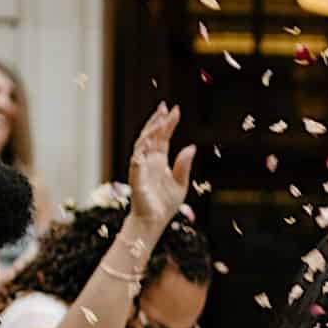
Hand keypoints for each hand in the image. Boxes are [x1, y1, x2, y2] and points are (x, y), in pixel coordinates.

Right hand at [125, 104, 193, 229]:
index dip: (168, 123)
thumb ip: (184, 165)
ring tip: (160, 120)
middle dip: (157, 120)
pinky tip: (148, 141)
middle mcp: (149, 160)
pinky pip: (136, 161)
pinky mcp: (136, 177)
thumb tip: (191, 147)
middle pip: (152, 135)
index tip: (175, 110)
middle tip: (164, 106)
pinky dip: (141, 151)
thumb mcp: (180, 183)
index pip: (163, 137)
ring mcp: (141, 167)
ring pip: (143, 143)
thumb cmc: (165, 205)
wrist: (153, 221)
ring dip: (150, 131)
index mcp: (159, 160)